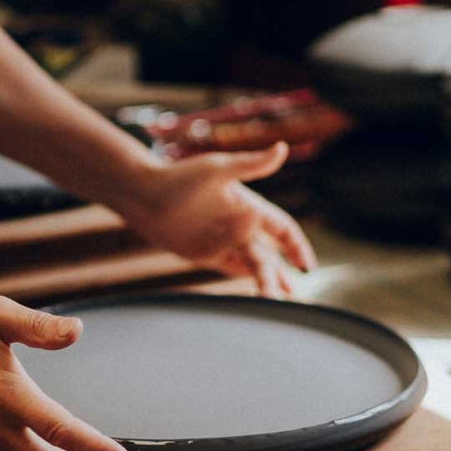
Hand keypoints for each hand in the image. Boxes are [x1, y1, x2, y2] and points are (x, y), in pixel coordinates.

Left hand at [133, 142, 316, 296]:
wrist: (143, 196)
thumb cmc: (179, 177)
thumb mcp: (218, 169)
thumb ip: (251, 165)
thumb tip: (281, 148)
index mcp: (249, 206)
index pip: (282, 229)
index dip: (296, 247)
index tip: (307, 267)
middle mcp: (240, 226)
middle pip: (270, 255)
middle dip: (282, 276)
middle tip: (291, 298)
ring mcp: (225, 242)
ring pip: (253, 267)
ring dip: (266, 284)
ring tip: (275, 302)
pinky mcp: (208, 254)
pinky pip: (232, 270)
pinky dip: (245, 284)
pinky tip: (257, 297)